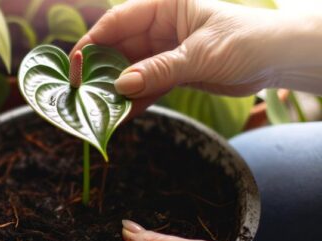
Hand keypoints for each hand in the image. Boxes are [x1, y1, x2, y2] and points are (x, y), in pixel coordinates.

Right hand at [71, 0, 321, 100]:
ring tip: (97, 108)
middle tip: (82, 92)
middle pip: (119, 47)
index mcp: (165, 6)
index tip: (75, 64)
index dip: (94, 41)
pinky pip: (146, 86)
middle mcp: (160, 26)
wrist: (278, 60)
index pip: (119, 20)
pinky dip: (135, 100)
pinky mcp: (172, 73)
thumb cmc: (244, 41)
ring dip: (116, 89)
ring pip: (130, 69)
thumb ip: (159, 70)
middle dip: (102, 70)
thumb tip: (121, 87)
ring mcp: (164, 51)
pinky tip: (121, 115)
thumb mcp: (199, 54)